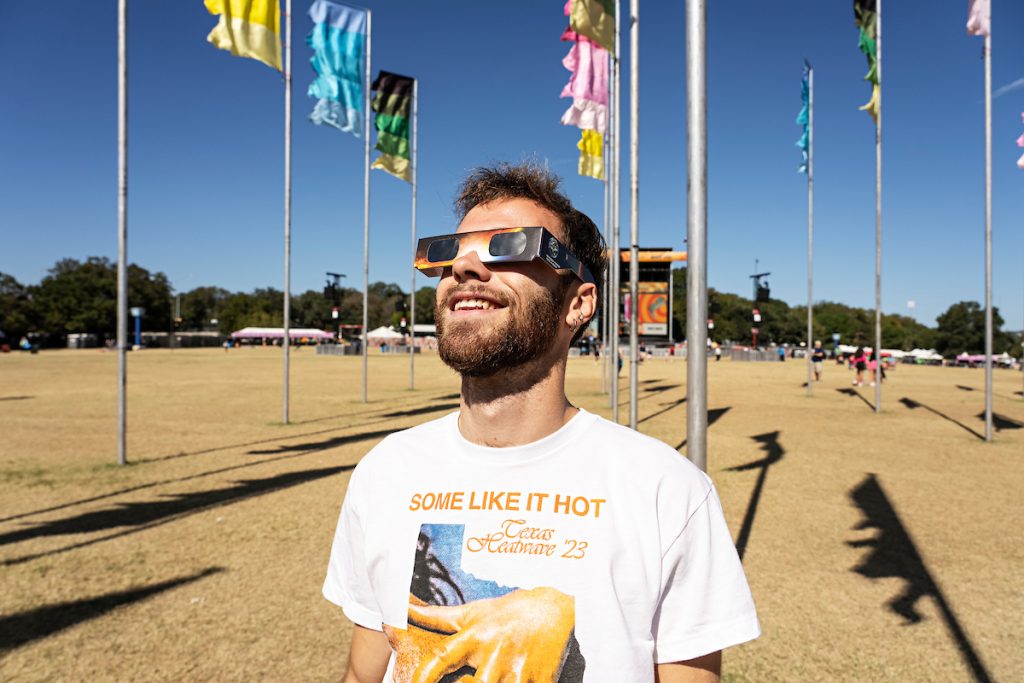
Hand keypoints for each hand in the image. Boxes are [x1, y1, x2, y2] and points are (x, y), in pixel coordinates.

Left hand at [406, 587, 574, 682]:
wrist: (552, 608)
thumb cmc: (505, 613)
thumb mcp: (471, 613)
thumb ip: (436, 618)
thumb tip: (402, 608)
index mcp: (475, 636)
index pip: (442, 657)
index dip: (424, 676)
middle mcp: (495, 653)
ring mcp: (519, 669)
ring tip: (492, 682)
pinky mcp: (541, 680)